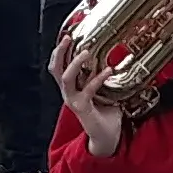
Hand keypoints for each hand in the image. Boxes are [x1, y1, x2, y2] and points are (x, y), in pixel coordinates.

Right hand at [51, 31, 125, 159]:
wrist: (107, 137)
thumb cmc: (106, 113)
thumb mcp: (104, 91)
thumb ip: (104, 77)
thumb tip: (117, 58)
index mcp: (72, 88)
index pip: (59, 66)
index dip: (60, 51)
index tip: (67, 35)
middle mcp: (69, 93)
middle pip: (56, 70)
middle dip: (59, 52)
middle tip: (68, 38)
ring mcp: (74, 101)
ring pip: (67, 79)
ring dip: (74, 64)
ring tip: (85, 52)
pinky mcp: (83, 109)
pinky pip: (87, 91)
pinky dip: (97, 79)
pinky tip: (107, 71)